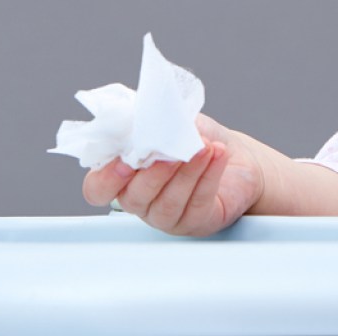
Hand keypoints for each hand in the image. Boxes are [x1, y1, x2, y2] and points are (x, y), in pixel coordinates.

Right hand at [82, 114, 264, 236]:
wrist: (239, 155)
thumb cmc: (200, 138)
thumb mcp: (173, 121)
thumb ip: (153, 120)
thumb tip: (145, 115)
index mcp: (126, 176)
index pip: (98, 188)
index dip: (106, 178)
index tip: (125, 160)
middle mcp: (142, 201)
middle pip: (134, 197)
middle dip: (154, 172)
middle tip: (173, 149)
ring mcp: (167, 216)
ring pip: (168, 202)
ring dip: (186, 171)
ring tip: (204, 146)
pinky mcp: (197, 221)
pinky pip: (198, 202)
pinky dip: (209, 175)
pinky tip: (218, 154)